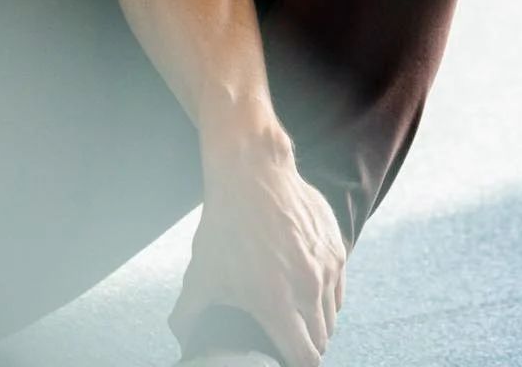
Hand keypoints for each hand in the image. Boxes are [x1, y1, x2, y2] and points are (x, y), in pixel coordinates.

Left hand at [172, 126, 346, 366]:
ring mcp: (327, 269)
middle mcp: (308, 290)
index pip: (305, 358)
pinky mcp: (338, 250)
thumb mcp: (202, 271)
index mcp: (276, 303)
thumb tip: (183, 336)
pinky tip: (306, 288)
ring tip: (295, 312)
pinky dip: (326, 296)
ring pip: (331, 316)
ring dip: (316, 321)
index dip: (295, 364)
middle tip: (286, 336)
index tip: (284, 361)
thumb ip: (190, 312)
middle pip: (321, 340)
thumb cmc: (226, 224)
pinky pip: (338, 289)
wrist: (253, 173)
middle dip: (306, 344)